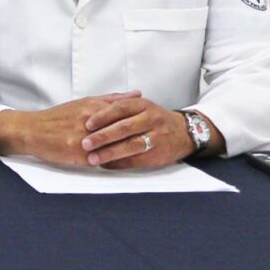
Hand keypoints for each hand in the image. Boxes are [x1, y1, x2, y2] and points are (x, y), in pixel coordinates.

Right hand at [0, 94, 188, 169]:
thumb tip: (136, 94)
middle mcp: (91, 122)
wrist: (30, 130)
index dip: (144, 120)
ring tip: (150, 154)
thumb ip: (112, 99)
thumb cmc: (57, 117)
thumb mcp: (84, 102)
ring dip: (134, 150)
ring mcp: (84, 138)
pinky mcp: (77, 153)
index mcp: (94, 108)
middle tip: (163, 141)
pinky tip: (129, 166)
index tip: (160, 123)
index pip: (126, 114)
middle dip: (143, 135)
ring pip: (116, 145)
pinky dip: (116, 162)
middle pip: (125, 130)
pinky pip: (102, 159)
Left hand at [80, 93, 201, 169]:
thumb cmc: (153, 119)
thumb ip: (118, 104)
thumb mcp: (141, 106)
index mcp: (144, 105)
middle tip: (85, 143)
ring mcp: (157, 137)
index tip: (87, 124)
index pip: (121, 108)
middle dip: (103, 136)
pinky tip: (105, 165)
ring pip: (131, 146)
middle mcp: (152, 119)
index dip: (103, 116)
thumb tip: (90, 109)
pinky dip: (119, 163)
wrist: (184, 133)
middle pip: (125, 128)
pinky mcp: (158, 155)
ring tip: (92, 158)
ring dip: (110, 153)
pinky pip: (136, 160)